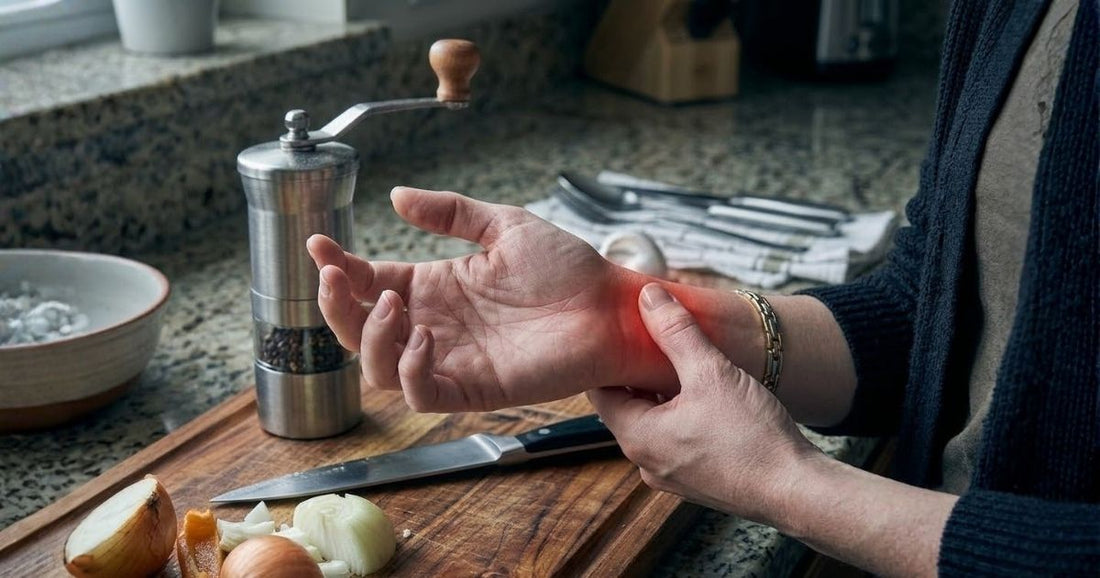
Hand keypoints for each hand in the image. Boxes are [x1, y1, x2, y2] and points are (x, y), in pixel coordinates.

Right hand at [307, 186, 650, 411]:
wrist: (610, 305)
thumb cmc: (567, 268)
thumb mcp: (503, 226)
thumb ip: (450, 213)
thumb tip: (397, 195)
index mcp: (436, 287)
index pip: (369, 283)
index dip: (338, 268)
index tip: (318, 244)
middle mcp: (435, 326)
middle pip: (358, 329)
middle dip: (336, 305)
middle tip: (337, 276)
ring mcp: (452, 360)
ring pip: (378, 367)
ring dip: (370, 337)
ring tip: (392, 305)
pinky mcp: (474, 389)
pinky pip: (422, 393)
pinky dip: (410, 370)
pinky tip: (425, 338)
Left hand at [587, 283, 821, 522]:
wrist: (796, 491)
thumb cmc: (752, 437)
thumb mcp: (711, 373)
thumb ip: (676, 332)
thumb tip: (649, 297)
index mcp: (637, 437)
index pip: (601, 391)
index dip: (608, 358)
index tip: (619, 332)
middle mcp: (646, 462)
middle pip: (627, 406)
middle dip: (638, 373)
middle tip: (651, 339)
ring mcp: (670, 476)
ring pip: (654, 423)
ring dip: (662, 394)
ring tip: (681, 362)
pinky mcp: (696, 481)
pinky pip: (676, 440)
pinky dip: (681, 415)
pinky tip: (706, 396)